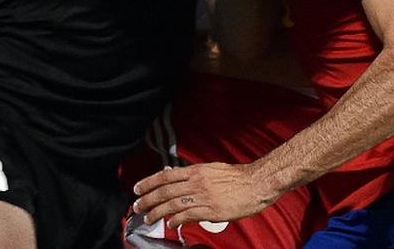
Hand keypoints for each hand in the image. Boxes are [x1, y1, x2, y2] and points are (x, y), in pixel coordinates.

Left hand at [133, 162, 278, 227]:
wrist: (257, 183)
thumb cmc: (238, 177)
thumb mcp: (212, 168)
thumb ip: (193, 173)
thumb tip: (173, 173)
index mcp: (197, 171)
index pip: (165, 176)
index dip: (148, 182)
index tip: (137, 189)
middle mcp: (197, 182)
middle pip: (164, 191)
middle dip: (147, 200)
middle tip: (137, 207)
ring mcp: (203, 197)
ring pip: (172, 205)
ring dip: (157, 213)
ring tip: (149, 218)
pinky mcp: (211, 210)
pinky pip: (187, 216)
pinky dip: (176, 220)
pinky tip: (171, 224)